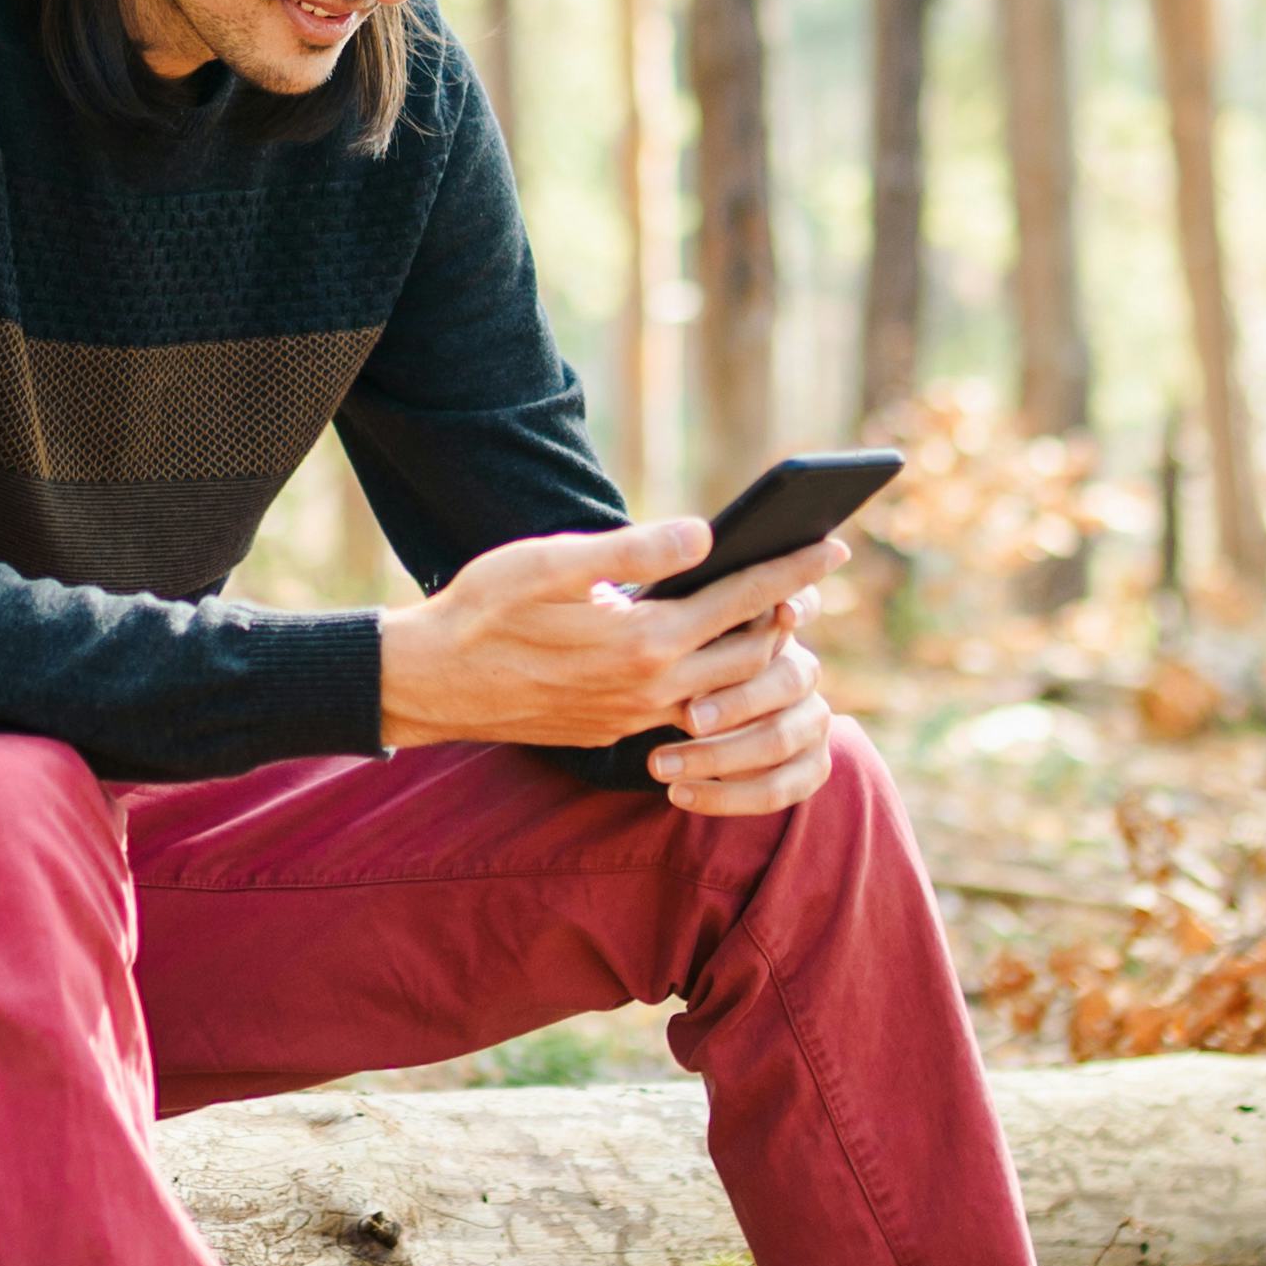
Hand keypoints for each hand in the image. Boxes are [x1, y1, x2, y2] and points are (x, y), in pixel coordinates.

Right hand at [376, 513, 849, 800]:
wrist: (432, 684)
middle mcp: (653, 688)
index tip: (834, 543)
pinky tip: (713, 650)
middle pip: (753, 649)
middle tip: (811, 572)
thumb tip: (706, 534)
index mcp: (644, 640)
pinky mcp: (619, 730)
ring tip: (772, 609)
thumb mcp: (547, 563)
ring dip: (759, 648)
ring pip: (729, 688)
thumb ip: (632, 550)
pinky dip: (721, 680)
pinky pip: (693, 709)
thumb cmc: (482, 610)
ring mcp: (638, 717)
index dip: (794, 567)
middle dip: (788, 608)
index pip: (745, 599)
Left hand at [647, 622, 838, 815]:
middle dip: (739, 700)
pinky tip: (678, 795)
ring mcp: (812, 720)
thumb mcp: (668, 627)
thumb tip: (683, 559)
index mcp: (777, 625)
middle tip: (688, 717)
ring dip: (719, 755)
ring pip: (780, 739)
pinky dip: (726, 796)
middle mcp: (802, 670)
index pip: (804, 603)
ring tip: (658, 764)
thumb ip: (684, 603)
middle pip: (790, 679)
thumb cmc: (666, 660)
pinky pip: (779, 789)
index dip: (801, 604)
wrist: (681, 722)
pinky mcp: (809, 767)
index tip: (782, 613)